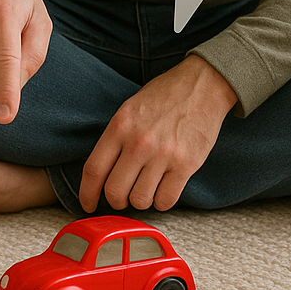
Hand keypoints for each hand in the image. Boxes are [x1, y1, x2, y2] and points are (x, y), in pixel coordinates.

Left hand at [78, 56, 238, 212]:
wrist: (202, 85)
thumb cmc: (165, 95)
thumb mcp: (130, 108)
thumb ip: (116, 137)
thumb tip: (103, 171)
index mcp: (120, 125)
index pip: (94, 169)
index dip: (87, 193)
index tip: (88, 204)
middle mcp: (139, 142)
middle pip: (115, 191)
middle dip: (116, 201)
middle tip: (122, 197)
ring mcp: (163, 155)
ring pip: (140, 200)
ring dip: (141, 200)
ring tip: (146, 188)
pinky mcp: (186, 165)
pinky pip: (166, 200)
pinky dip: (162, 200)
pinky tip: (163, 188)